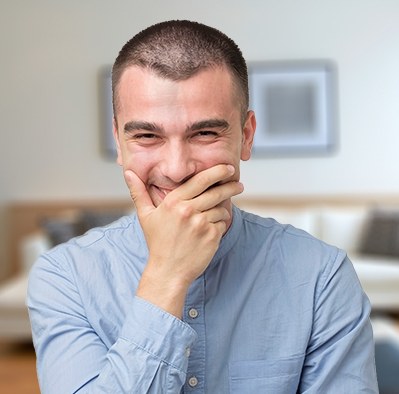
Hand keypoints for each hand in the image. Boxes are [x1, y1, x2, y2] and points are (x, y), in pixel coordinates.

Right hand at [124, 165, 243, 316]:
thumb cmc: (158, 242)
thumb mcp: (145, 216)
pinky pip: (223, 224)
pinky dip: (221, 224)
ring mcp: (201, 224)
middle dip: (231, 186)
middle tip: (238, 184)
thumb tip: (128, 172)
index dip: (217, 172)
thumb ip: (138, 192)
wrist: (168, 271)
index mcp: (174, 202)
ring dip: (223, 210)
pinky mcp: (212, 237)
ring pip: (222, 209)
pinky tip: (211, 229)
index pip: (200, 180)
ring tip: (218, 214)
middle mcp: (188, 211)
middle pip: (217, 192)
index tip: (228, 168)